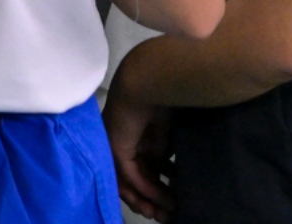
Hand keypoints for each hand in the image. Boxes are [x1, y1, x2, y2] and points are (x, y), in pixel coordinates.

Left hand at [104, 55, 174, 220]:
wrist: (153, 81)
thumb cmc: (167, 96)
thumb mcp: (170, 131)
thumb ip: (167, 150)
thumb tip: (174, 172)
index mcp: (140, 135)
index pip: (146, 168)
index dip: (159, 186)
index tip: (174, 200)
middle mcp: (128, 143)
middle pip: (138, 178)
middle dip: (154, 199)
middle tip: (168, 214)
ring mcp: (119, 146)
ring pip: (130, 182)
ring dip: (147, 200)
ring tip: (163, 214)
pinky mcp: (117, 149)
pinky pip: (130, 176)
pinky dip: (144, 189)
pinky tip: (158, 200)